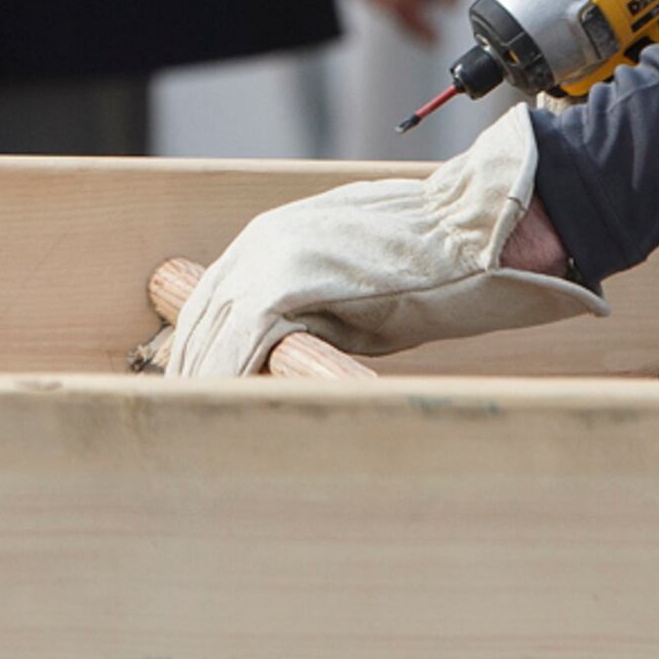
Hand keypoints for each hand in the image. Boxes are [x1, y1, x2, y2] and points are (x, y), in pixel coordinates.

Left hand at [161, 105, 602, 376]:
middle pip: (202, 318)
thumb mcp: (351, 276)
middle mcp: (259, 243)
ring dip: (203, 381)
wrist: (471, 232)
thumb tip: (280, 346)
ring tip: (200, 426)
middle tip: (187, 417)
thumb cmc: (428, 262)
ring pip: (210, 335)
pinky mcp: (285, 290)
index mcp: (271, 236)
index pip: (214, 300)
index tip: (196, 385)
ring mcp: (269, 263)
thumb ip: (306, 300)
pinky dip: (226, 382)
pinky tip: (224, 412)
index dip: (204, 346)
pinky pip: (237, 350)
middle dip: (193, 369)